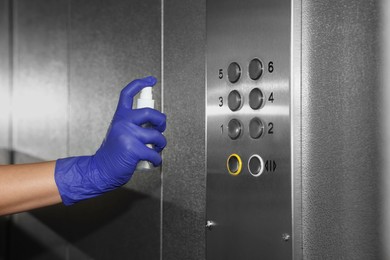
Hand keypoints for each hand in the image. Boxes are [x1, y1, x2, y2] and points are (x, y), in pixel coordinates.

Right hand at [54, 76, 166, 204]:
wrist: (100, 170)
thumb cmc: (113, 153)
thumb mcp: (119, 132)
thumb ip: (132, 124)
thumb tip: (154, 123)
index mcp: (119, 117)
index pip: (128, 94)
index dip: (140, 84)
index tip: (151, 80)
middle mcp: (123, 122)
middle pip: (150, 113)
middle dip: (161, 121)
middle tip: (161, 128)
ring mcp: (128, 135)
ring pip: (157, 136)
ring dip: (161, 144)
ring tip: (156, 149)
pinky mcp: (133, 149)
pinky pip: (154, 153)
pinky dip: (157, 159)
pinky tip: (152, 161)